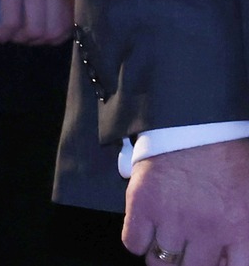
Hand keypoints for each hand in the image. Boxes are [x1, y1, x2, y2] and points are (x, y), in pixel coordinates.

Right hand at [0, 0, 73, 44]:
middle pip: (53, 30)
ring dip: (19, 38)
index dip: (56, 35)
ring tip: (7, 35)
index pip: (70, 19)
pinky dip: (2, 33)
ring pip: (34, 29)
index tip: (42, 35)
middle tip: (23, 38)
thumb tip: (50, 2)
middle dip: (37, 41)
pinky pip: (10, 20)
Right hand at [123, 139, 248, 265]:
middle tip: (187, 252)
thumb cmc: (229, 158)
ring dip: (163, 255)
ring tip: (166, 241)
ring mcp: (172, 218)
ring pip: (160, 263)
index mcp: (242, 230)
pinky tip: (147, 229)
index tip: (212, 259)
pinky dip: (138, 241)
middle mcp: (206, 231)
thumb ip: (244, 235)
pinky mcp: (142, 202)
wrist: (196, 119)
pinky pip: (133, 242)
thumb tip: (227, 256)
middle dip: (189, 264)